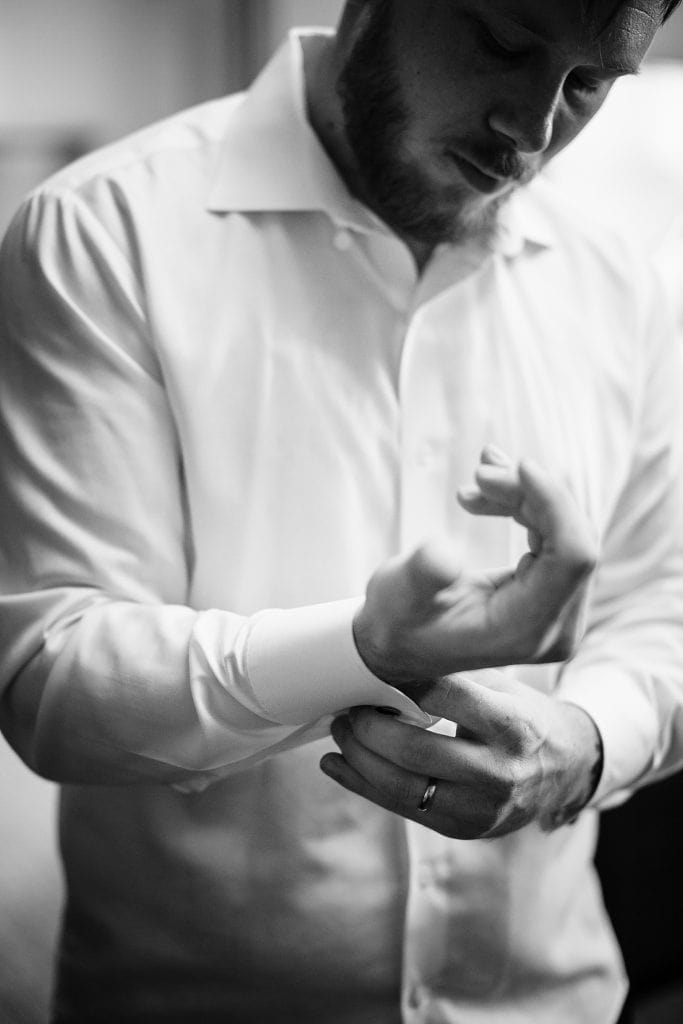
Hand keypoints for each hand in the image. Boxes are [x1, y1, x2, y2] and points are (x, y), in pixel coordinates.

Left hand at [320, 672, 603, 837]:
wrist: (567, 768)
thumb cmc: (524, 715)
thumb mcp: (504, 685)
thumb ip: (455, 675)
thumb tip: (388, 655)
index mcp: (512, 725)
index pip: (445, 698)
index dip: (401, 681)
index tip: (373, 667)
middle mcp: (500, 771)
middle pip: (414, 750)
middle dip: (368, 728)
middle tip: (348, 709)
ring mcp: (483, 808)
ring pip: (401, 787)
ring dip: (359, 759)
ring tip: (340, 734)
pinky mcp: (465, 829)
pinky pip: (403, 810)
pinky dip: (364, 786)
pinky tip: (339, 766)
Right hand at [353, 445, 596, 685]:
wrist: (398, 642)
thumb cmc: (397, 620)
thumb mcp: (398, 595)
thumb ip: (423, 576)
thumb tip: (443, 553)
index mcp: (525, 631)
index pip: (572, 558)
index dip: (556, 504)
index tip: (520, 466)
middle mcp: (555, 626)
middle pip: (572, 539)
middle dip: (531, 494)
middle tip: (479, 473)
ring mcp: (558, 611)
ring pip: (565, 533)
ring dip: (525, 496)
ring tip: (478, 477)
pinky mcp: (550, 594)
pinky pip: (554, 538)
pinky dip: (524, 507)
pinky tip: (486, 493)